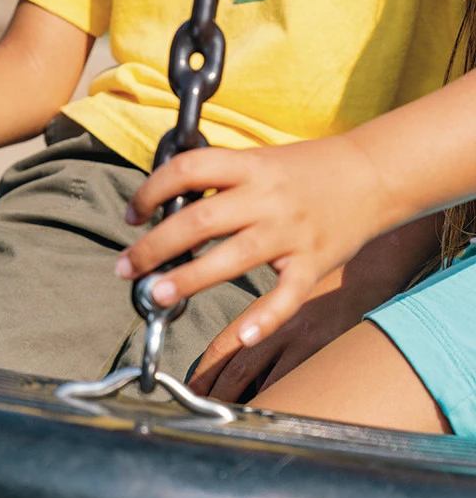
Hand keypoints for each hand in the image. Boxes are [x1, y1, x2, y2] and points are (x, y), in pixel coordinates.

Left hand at [116, 135, 390, 348]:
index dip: (152, 190)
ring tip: (155, 293)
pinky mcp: (313, 263)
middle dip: (155, 245)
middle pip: (201, 220)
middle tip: (125, 267)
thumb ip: (219, 181)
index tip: (132, 215)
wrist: (371, 174)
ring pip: (233, 258)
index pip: (188, 170)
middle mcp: (267, 197)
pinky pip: (286, 296)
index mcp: (249, 166)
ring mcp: (291, 232)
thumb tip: (165, 206)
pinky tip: (242, 337)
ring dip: (188, 278)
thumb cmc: (306, 169)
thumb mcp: (259, 159)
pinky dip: (264, 318)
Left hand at [189, 267, 362, 400]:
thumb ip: (263, 324)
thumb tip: (242, 364)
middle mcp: (280, 325)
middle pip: (238, 368)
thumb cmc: (325, 289)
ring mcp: (305, 342)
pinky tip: (274, 413)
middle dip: (217, 393)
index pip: (224, 344)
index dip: (205, 370)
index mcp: (264, 309)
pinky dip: (282, 401)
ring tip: (231, 420)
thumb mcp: (286, 298)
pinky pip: (298, 387)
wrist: (368, 274)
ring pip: (266, 383)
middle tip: (203, 412)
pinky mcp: (328, 355)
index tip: (191, 390)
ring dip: (246, 403)